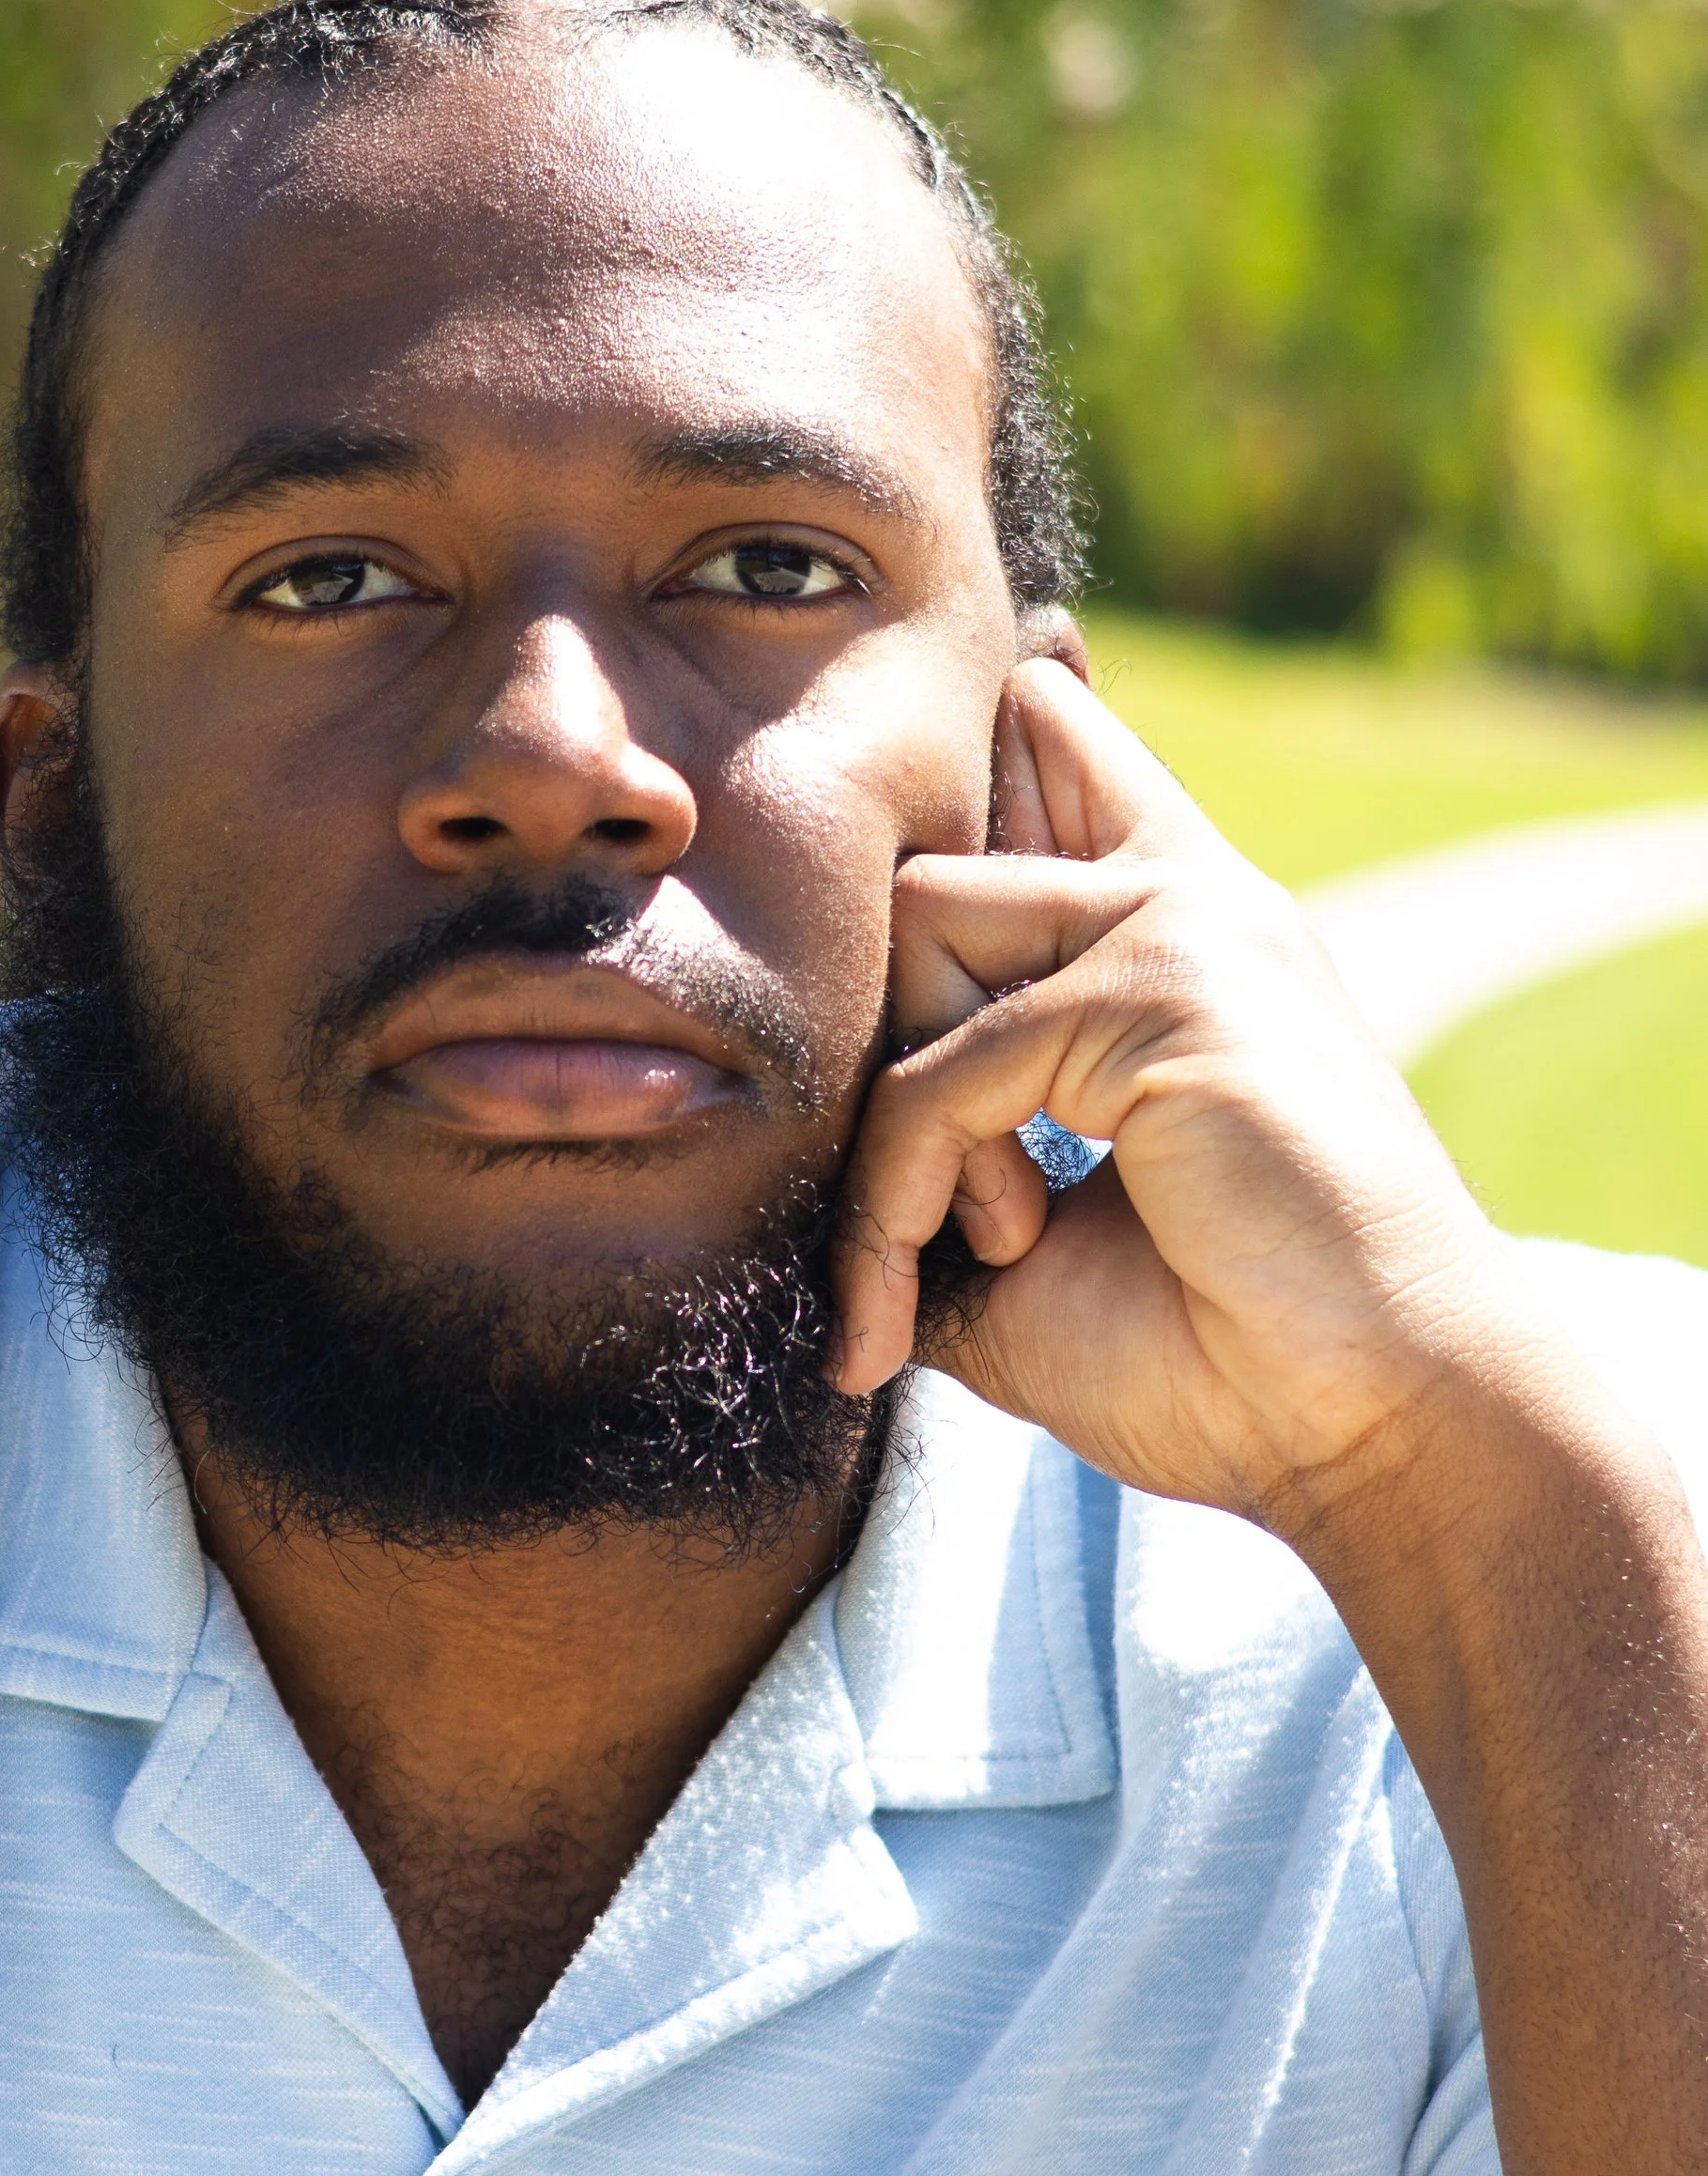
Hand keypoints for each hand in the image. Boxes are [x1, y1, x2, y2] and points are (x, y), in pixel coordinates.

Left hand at [830, 658, 1523, 1533]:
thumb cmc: (1225, 1354)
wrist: (1376, 1421)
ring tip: (999, 1238)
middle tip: (966, 1214)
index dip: (970, 809)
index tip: (925, 984)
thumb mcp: (1038, 1250)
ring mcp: (1183, 926)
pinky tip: (999, 1264)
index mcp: (1185, 930)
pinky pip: (940, 1071)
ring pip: (919, 931)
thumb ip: (939, 1166)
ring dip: (903, 1118)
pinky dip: (910, 1194)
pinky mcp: (1165, 990)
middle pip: (931, 871)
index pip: (1058, 753)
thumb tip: (798, 1170)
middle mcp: (1188, 896)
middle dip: (891, 1043)